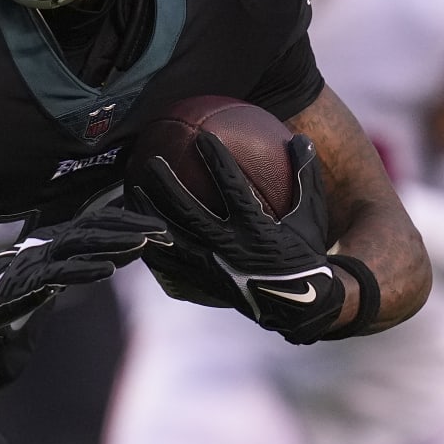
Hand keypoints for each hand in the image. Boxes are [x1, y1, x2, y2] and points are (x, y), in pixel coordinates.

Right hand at [0, 206, 167, 343]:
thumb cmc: (14, 283)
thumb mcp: (55, 268)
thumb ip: (84, 258)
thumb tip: (121, 252)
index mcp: (61, 239)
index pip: (101, 224)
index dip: (131, 223)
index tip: (162, 227)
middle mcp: (54, 243)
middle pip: (98, 229)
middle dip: (133, 229)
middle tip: (165, 232)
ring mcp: (43, 259)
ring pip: (85, 246)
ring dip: (116, 243)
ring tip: (144, 243)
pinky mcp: (32, 279)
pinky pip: (63, 273)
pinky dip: (86, 270)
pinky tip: (108, 270)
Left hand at [129, 133, 359, 342]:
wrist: (300, 306)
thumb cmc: (306, 253)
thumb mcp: (311, 216)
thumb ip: (306, 176)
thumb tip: (304, 138)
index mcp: (257, 229)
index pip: (232, 187)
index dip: (217, 160)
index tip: (203, 137)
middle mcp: (231, 248)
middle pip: (189, 212)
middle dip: (168, 186)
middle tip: (151, 162)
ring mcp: (214, 267)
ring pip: (172, 239)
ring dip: (151, 215)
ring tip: (132, 193)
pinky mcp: (204, 282)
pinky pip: (171, 264)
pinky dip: (152, 247)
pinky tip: (137, 231)